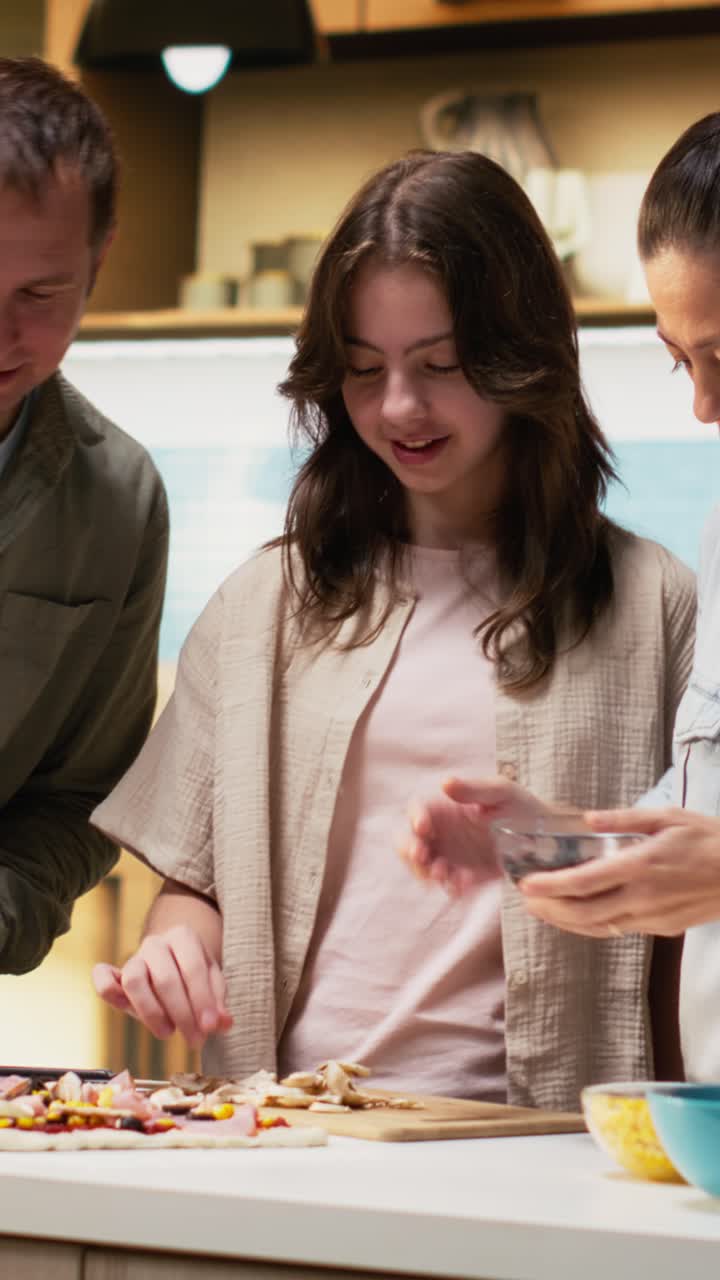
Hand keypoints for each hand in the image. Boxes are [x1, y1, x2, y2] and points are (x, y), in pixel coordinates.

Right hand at [93, 924, 232, 1046]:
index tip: (210, 1027)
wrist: (173, 963)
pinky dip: (107, 990)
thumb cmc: (194, 977)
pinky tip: (124, 1009)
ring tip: (168, 1033)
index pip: (193, 968)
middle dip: (182, 1014)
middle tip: (195, 1040)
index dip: (202, 1000)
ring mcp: (134, 957)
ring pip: (134, 981)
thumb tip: (223, 1023)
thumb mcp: (213, 984)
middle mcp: (156, 943)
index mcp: (184, 937)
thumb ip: (218, 1004)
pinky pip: (103, 979)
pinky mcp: (115, 973)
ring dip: (151, 1013)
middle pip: (165, 978)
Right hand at [397, 774, 549, 894]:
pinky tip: (466, 884)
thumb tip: (445, 783)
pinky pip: (450, 886)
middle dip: (410, 851)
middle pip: (409, 842)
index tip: (423, 827)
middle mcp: (443, 834)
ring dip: (427, 872)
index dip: (414, 818)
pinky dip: (453, 887)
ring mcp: (452, 858)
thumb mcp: (502, 792)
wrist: (550, 840)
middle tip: (423, 857)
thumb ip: (473, 789)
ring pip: (424, 868)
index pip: (417, 811)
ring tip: (446, 875)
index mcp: (446, 808)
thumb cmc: (523, 807)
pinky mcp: (465, 879)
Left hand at [519, 807, 719, 936]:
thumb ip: (625, 820)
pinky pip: (618, 929)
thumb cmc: (708, 839)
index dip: (551, 886)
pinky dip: (592, 925)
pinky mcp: (661, 928)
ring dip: (566, 921)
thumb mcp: (668, 817)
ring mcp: (652, 917)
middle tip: (525, 900)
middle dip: (549, 909)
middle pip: (583, 912)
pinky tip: (579, 917)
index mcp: (640, 866)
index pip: (584, 882)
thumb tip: (589, 820)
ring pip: (598, 927)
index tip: (526, 884)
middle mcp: (642, 897)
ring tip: (543, 911)